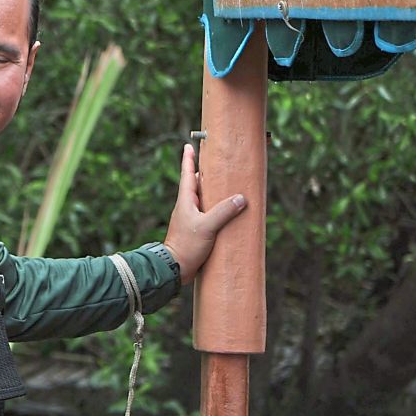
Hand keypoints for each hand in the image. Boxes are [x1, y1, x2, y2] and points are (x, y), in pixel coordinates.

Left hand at [163, 143, 246, 283]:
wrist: (174, 269)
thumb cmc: (186, 246)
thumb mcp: (207, 227)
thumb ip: (223, 212)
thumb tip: (240, 198)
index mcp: (186, 201)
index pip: (187, 174)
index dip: (189, 159)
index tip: (189, 146)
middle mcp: (186, 207)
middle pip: (196, 184)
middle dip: (204, 173)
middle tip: (214, 162)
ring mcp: (190, 218)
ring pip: (201, 199)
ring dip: (211, 191)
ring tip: (224, 184)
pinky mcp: (195, 230)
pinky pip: (206, 213)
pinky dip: (214, 208)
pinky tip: (224, 212)